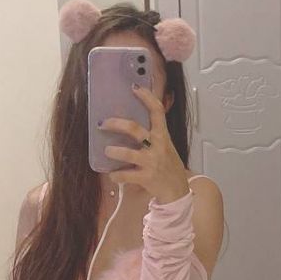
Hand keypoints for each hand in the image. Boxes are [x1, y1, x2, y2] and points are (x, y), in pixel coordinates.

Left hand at [102, 85, 190, 203]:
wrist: (177, 191)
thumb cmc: (169, 166)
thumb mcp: (166, 146)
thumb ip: (154, 134)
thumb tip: (133, 121)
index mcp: (163, 136)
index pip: (157, 111)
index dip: (147, 97)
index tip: (134, 88)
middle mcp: (158, 146)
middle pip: (135, 129)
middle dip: (116, 124)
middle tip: (103, 123)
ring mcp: (151, 162)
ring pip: (128, 153)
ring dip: (113, 151)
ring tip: (106, 151)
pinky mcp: (146, 178)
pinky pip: (125, 175)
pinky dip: (116, 175)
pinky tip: (112, 174)